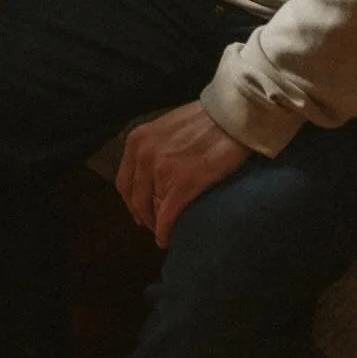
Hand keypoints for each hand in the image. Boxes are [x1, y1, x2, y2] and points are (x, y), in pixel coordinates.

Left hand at [114, 103, 250, 246]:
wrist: (232, 117)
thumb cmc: (206, 119)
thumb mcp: (167, 128)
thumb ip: (155, 148)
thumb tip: (154, 173)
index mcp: (137, 140)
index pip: (125, 182)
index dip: (132, 201)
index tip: (140, 212)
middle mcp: (143, 154)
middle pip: (135, 199)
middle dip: (143, 216)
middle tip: (153, 225)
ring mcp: (161, 170)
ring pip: (150, 209)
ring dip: (155, 225)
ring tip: (164, 232)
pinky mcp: (182, 184)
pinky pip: (166, 217)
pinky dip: (164, 232)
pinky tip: (167, 240)